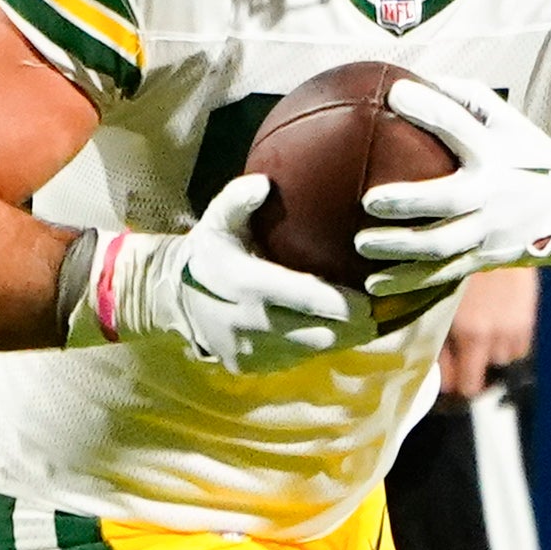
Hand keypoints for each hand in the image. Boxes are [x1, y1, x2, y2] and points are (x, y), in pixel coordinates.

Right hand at [106, 173, 371, 372]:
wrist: (170, 299)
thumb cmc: (207, 252)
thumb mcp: (215, 221)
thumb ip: (237, 200)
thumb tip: (262, 183)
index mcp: (247, 284)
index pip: (307, 299)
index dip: (344, 305)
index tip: (371, 301)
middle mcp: (250, 323)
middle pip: (318, 332)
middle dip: (353, 327)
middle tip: (379, 314)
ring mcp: (249, 350)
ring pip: (311, 350)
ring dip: (339, 340)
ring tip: (365, 325)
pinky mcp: (248, 367)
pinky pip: (294, 360)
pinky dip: (314, 348)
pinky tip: (331, 334)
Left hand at [356, 74, 550, 298]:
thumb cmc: (530, 157)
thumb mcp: (511, 123)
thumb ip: (467, 98)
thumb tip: (411, 79)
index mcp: (497, 152)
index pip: (460, 125)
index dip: (429, 107)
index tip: (393, 93)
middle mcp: (493, 193)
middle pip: (447, 200)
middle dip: (407, 201)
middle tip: (368, 200)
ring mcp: (488, 230)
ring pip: (440, 245)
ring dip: (399, 248)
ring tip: (360, 244)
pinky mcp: (484, 259)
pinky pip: (441, 275)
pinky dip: (408, 282)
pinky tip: (373, 284)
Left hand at [437, 266, 538, 397]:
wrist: (497, 227)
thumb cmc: (457, 254)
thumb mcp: (436, 293)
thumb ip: (432, 329)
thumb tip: (428, 358)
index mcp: (468, 333)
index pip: (462, 383)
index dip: (449, 382)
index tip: (441, 374)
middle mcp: (494, 336)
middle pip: (480, 377)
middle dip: (467, 368)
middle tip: (456, 353)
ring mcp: (514, 328)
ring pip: (501, 360)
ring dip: (489, 353)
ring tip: (478, 331)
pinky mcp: (529, 317)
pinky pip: (519, 346)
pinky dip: (508, 341)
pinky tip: (498, 322)